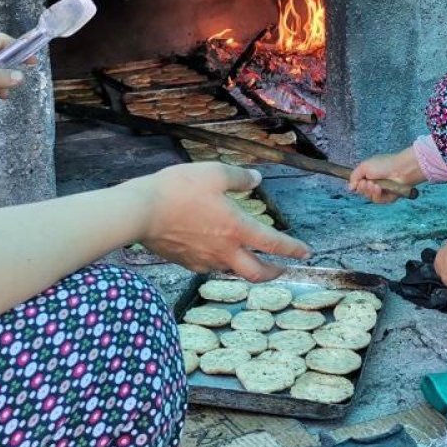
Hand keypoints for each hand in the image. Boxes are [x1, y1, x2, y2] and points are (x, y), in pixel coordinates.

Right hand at [131, 163, 313, 281]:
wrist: (140, 212)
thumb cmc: (178, 189)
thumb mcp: (213, 173)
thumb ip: (239, 177)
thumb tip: (256, 178)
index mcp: (236, 228)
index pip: (273, 244)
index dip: (293, 248)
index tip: (306, 252)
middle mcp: (224, 250)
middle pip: (256, 273)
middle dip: (274, 273)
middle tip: (282, 269)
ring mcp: (204, 260)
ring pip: (232, 270)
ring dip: (245, 266)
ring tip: (248, 257)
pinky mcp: (185, 262)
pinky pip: (208, 266)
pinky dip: (219, 262)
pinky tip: (214, 252)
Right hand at [348, 146, 425, 203]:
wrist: (400, 169)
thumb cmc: (383, 165)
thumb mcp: (364, 166)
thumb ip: (354, 176)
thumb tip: (350, 188)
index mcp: (369, 175)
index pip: (358, 185)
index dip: (356, 185)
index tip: (358, 182)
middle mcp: (375, 183)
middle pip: (363, 192)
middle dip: (363, 188)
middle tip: (366, 183)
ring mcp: (382, 191)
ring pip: (370, 197)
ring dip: (370, 192)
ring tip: (374, 185)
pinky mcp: (389, 197)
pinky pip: (379, 200)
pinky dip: (377, 195)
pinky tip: (379, 189)